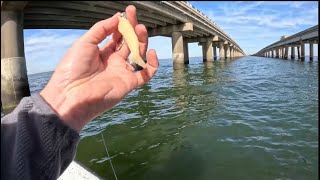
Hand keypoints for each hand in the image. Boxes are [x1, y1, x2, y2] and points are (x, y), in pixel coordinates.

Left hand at [40, 5, 158, 132]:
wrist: (70, 95)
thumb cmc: (73, 68)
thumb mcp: (85, 42)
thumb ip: (102, 29)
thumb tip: (117, 17)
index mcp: (102, 52)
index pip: (117, 36)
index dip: (123, 24)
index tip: (127, 12)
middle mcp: (114, 61)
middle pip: (129, 43)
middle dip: (133, 29)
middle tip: (134, 16)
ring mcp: (122, 72)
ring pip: (138, 54)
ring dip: (142, 41)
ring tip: (140, 29)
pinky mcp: (129, 83)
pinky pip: (146, 74)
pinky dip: (152, 64)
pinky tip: (151, 52)